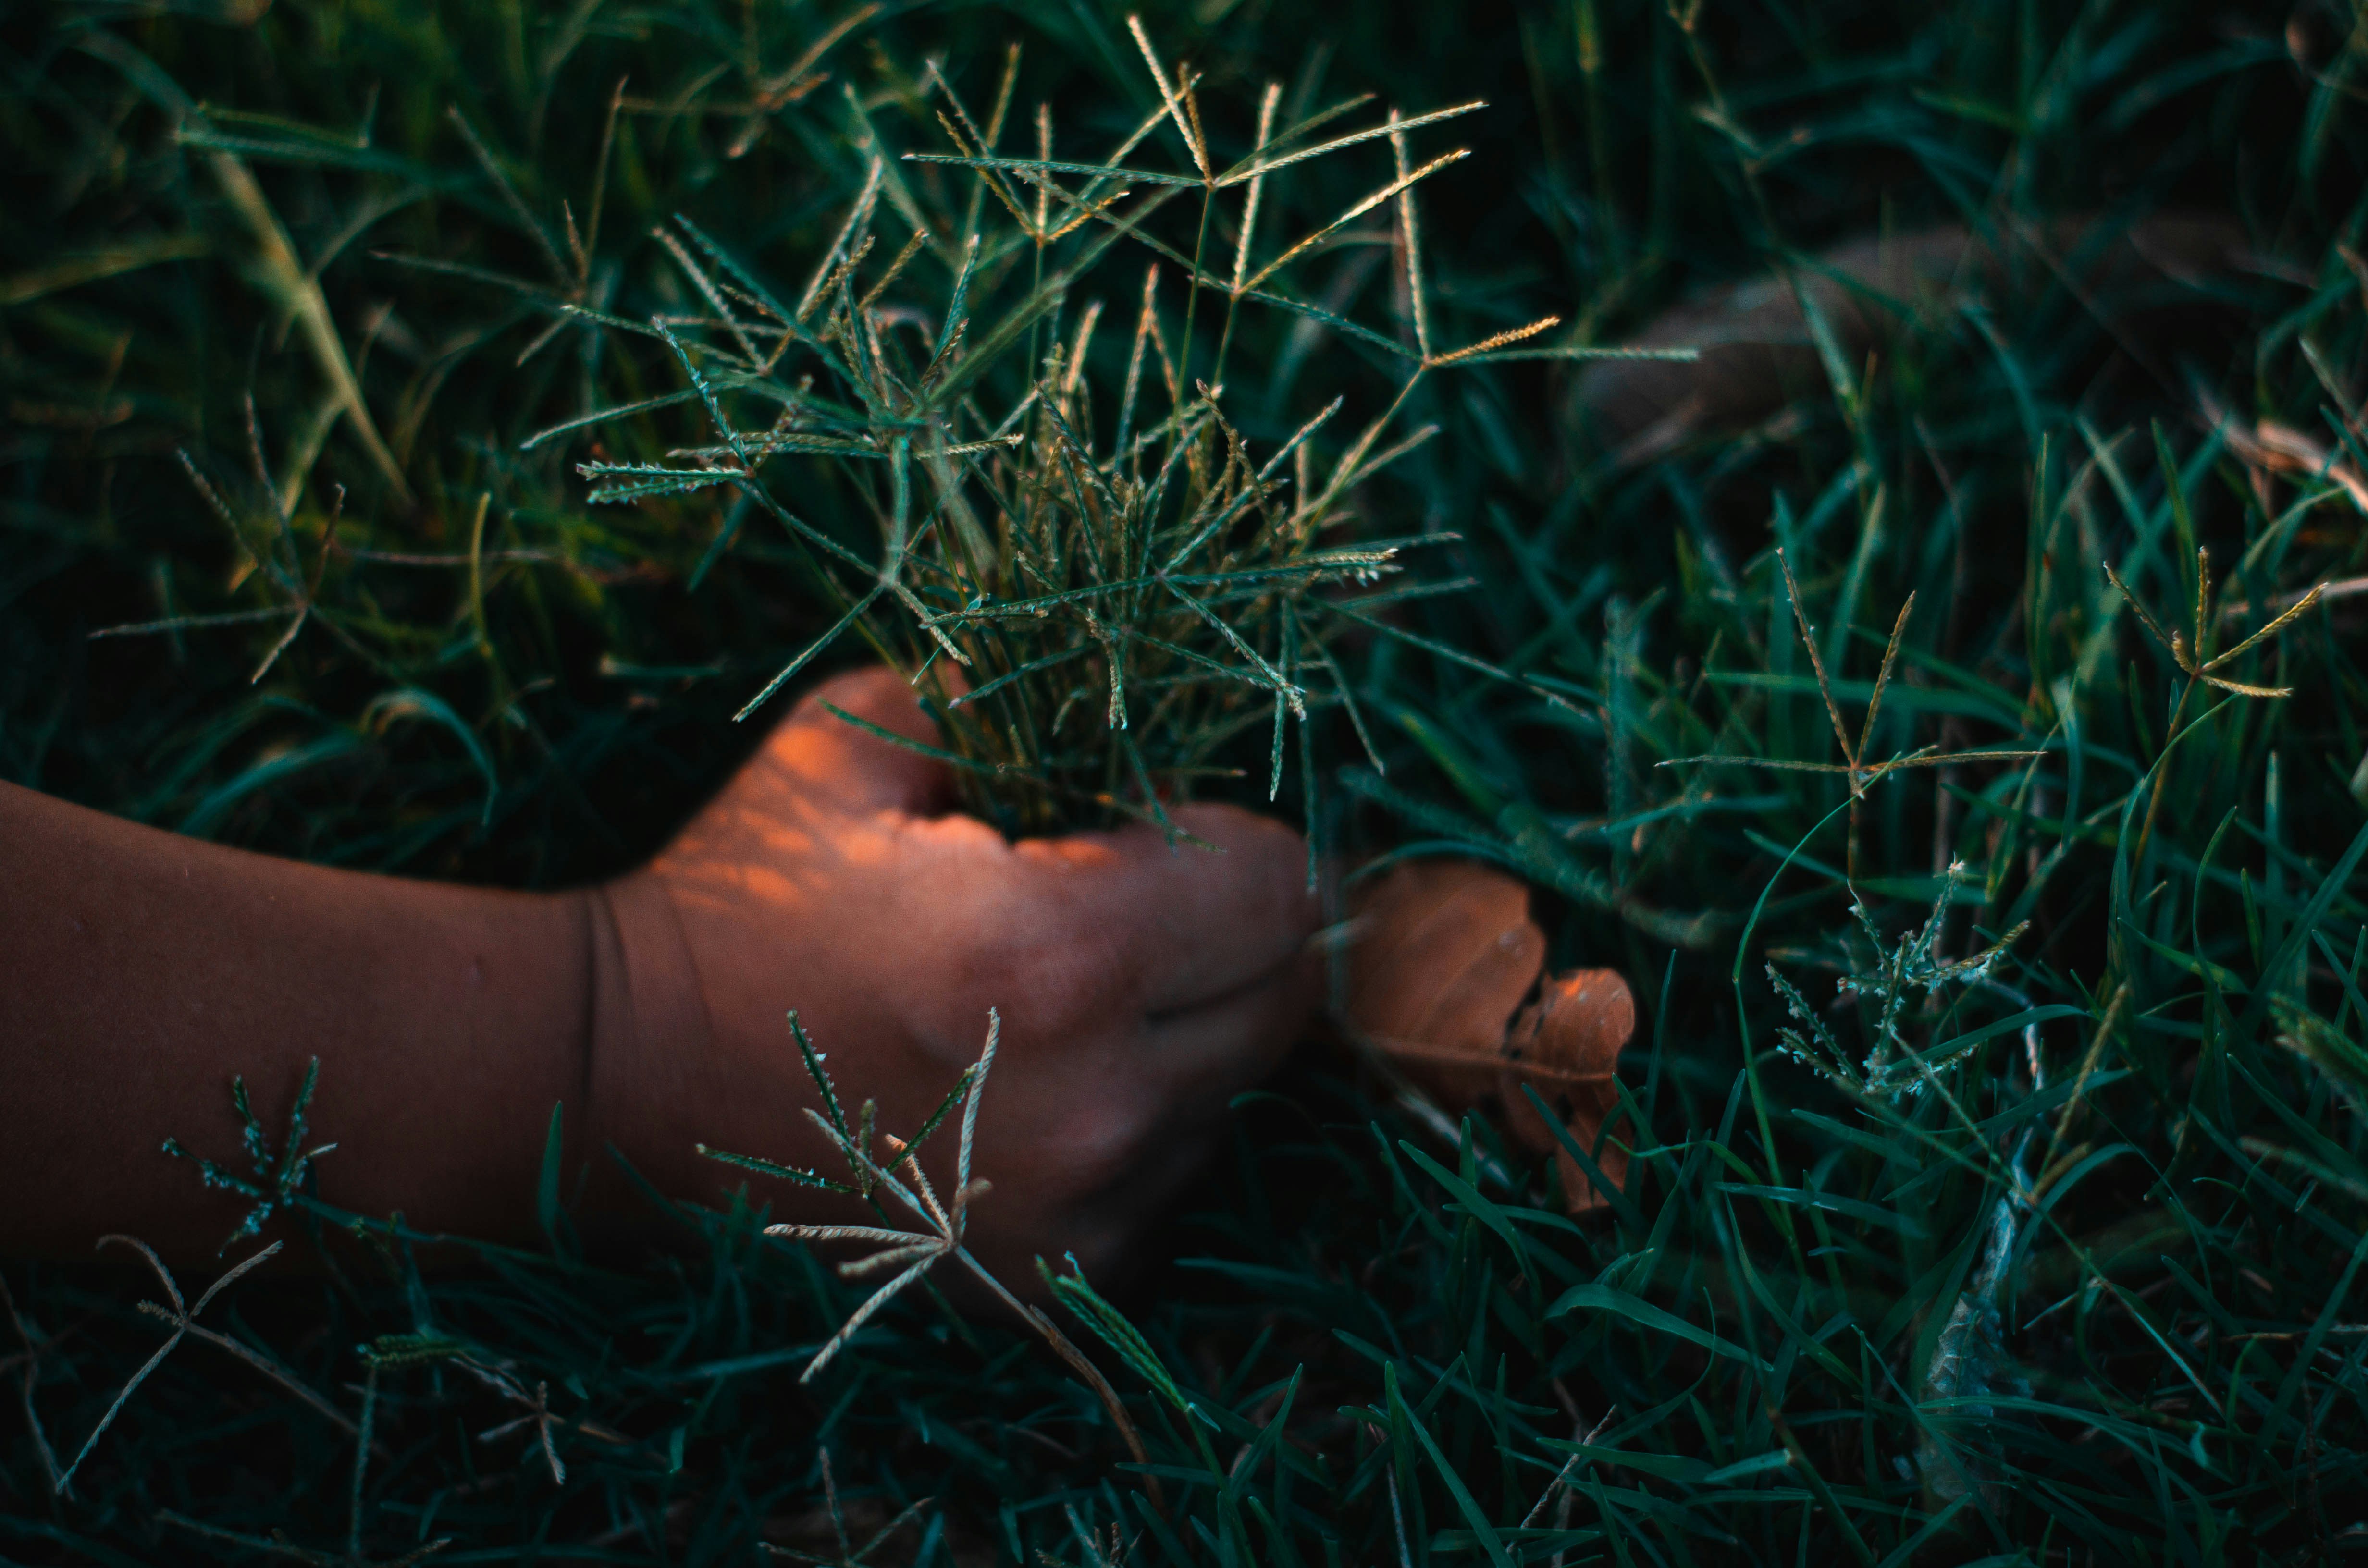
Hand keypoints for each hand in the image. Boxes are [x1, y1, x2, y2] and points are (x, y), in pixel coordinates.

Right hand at [587, 668, 1319, 1277]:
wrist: (612, 1085)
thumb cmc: (737, 900)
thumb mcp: (853, 743)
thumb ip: (1001, 699)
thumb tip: (1117, 699)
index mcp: (1064, 953)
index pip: (1280, 889)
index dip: (1244, 843)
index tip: (1179, 829)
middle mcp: (1099, 1101)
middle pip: (1284, 1001)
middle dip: (1233, 940)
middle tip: (1147, 907)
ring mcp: (1080, 1211)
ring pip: (1231, 1097)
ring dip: (1187, 1040)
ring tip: (1065, 1004)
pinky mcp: (1050, 1283)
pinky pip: (1167, 1185)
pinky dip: (1136, 1133)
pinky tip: (1038, 1091)